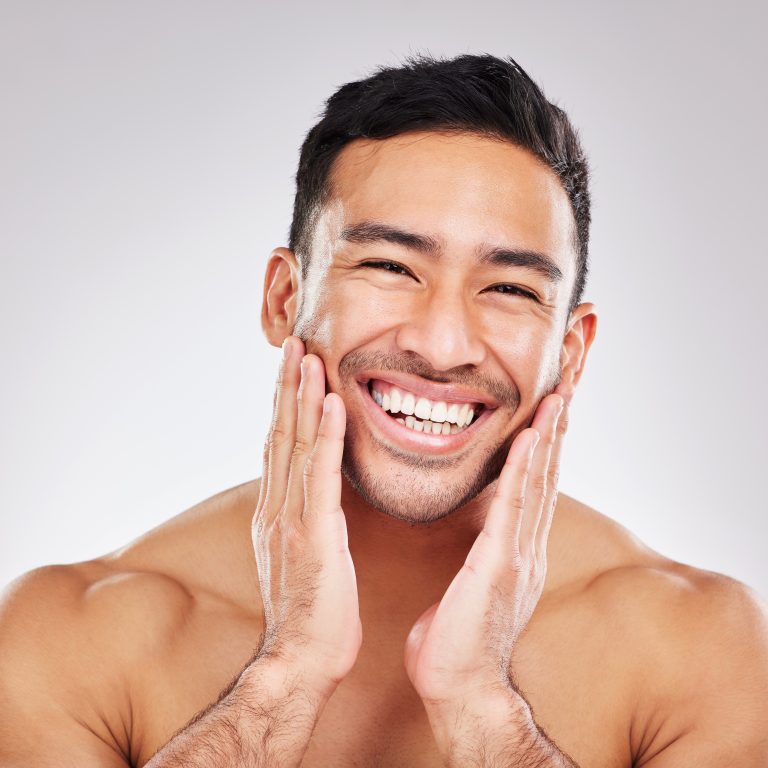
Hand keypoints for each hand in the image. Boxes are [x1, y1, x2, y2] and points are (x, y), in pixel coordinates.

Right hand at [252, 336, 361, 694]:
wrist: (301, 659)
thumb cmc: (312, 614)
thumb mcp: (302, 558)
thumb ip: (302, 522)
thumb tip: (311, 498)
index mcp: (276, 513)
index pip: (278, 446)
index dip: (283, 405)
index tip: (292, 369)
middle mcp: (276, 508)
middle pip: (279, 434)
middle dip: (286, 386)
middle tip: (292, 343)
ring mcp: (290, 519)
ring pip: (294, 445)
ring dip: (300, 396)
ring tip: (305, 355)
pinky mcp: (312, 533)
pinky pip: (319, 474)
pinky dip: (324, 435)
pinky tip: (331, 402)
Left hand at [403, 393, 566, 707]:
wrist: (460, 686)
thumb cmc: (457, 643)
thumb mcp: (473, 590)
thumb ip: (482, 563)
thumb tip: (477, 551)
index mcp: (517, 554)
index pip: (534, 492)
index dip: (544, 452)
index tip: (547, 415)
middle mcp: (527, 549)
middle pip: (546, 480)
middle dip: (555, 435)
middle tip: (563, 391)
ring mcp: (519, 555)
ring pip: (538, 485)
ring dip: (548, 439)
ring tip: (557, 399)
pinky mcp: (501, 563)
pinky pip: (514, 506)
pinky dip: (526, 469)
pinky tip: (531, 437)